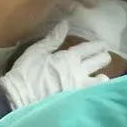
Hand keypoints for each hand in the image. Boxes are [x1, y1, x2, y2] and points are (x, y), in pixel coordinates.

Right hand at [0, 36, 124, 110]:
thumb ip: (53, 39)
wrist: (21, 99)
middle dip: (103, 57)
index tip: (103, 44)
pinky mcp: (77, 103)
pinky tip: (97, 94)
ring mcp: (80, 89)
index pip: (89, 49)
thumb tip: (65, 23)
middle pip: (98, 62)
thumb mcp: (36, 52)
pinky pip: (93, 96)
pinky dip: (97, 93)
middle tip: (105, 56)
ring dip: (103, 78)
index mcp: (70, 58)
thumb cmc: (26, 73)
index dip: (97, 46)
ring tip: (104, 77)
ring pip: (100, 82)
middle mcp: (79, 72)